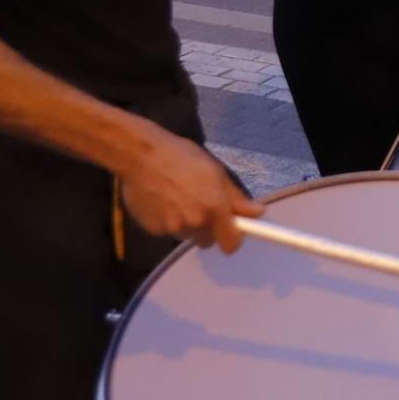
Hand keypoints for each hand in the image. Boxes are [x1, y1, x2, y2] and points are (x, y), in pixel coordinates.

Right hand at [118, 132, 260, 250]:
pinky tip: (162, 200)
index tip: (233, 233)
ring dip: (187, 223)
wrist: (140, 155)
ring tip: (177, 198)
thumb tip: (258, 213)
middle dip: (207, 227)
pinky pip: (168, 231)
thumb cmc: (181, 157)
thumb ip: (236, 198)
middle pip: (208, 240)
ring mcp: (172, 228)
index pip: (231, 244)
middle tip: (200, 204)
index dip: (233, 239)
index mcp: (214, 207)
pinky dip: (167, 220)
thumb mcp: (215, 172)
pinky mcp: (153, 229)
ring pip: (188, 235)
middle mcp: (195, 222)